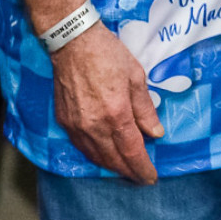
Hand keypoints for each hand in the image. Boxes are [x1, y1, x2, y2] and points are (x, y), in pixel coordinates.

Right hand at [51, 23, 163, 184]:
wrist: (72, 42)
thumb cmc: (108, 54)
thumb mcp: (136, 77)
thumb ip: (145, 109)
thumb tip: (155, 133)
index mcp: (116, 114)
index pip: (132, 151)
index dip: (142, 168)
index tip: (151, 177)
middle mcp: (94, 125)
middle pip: (113, 160)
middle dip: (129, 172)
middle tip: (140, 177)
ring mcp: (77, 126)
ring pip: (95, 157)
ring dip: (112, 166)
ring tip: (125, 169)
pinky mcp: (64, 121)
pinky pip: (81, 147)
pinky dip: (94, 155)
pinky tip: (103, 155)